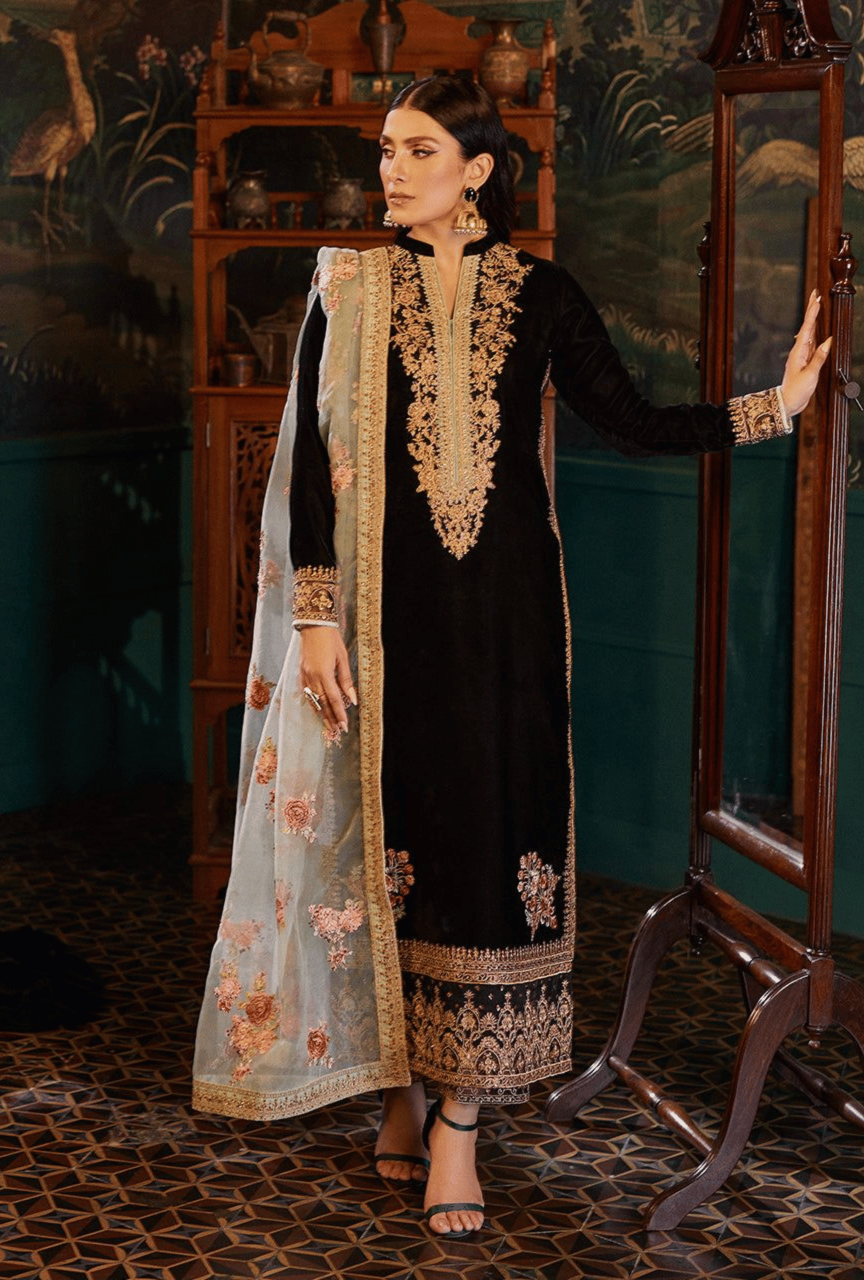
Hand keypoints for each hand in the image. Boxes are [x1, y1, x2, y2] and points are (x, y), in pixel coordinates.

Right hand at [299, 626, 356, 733]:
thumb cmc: (331, 639)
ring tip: (328, 726)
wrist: (313, 625)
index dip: (339, 714)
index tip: (344, 726)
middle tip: (337, 732)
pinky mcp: (301, 673)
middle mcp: (312, 677)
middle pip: (322, 704)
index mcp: (324, 674)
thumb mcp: (342, 658)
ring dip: (321, 714)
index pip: (333, 700)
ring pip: (313, 700)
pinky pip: (306, 693)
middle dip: (330, 719)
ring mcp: (305, 676)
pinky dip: (312, 703)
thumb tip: (352, 699)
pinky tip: (317, 710)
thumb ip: (346, 680)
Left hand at [780, 289, 832, 416]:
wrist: (788, 402)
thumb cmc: (796, 390)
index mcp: (799, 352)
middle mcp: (799, 351)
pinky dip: (816, 333)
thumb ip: (819, 358)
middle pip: (807, 326)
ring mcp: (802, 355)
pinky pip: (812, 343)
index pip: (807, 328)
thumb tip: (828, 341)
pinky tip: (819, 329)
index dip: (812, 313)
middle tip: (815, 294)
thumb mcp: (810, 375)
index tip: (817, 299)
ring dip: (813, 319)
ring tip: (817, 306)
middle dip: (811, 310)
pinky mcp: (805, 361)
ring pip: (810, 333)